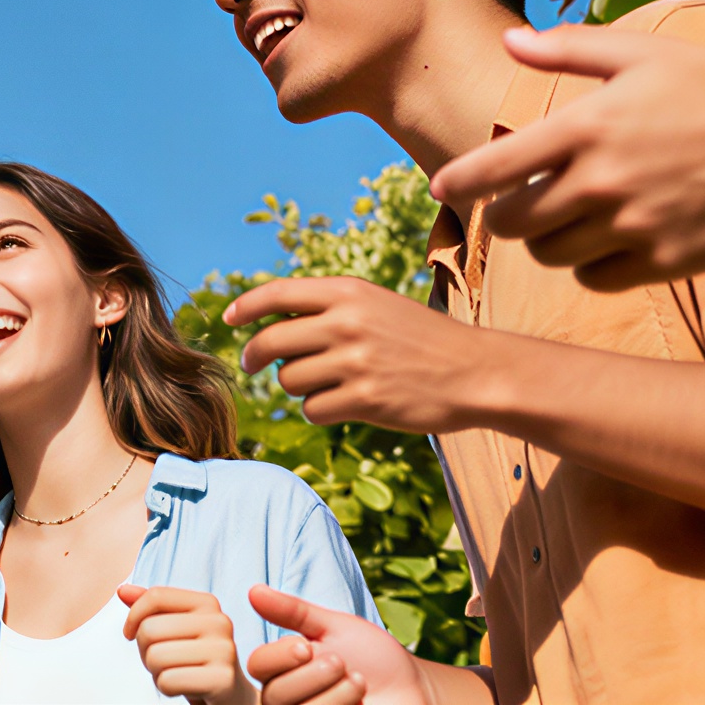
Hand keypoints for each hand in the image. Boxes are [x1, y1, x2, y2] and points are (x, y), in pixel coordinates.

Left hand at [120, 584, 252, 704]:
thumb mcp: (174, 628)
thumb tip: (122, 591)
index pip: (156, 596)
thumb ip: (151, 607)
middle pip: (150, 629)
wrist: (230, 695)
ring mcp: (224, 651)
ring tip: (175, 673)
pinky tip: (183, 688)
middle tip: (162, 661)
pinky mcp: (222, 680)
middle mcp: (219, 622)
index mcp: (207, 603)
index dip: (133, 617)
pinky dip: (166, 688)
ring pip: (155, 657)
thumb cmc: (195, 659)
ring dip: (156, 672)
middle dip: (145, 651)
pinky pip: (168, 681)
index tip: (131, 634)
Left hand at [223, 277, 486, 433]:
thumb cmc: (421, 338)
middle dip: (254, 357)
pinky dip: (318, 411)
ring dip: (297, 386)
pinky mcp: (366, 399)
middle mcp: (347, 323)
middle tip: (252, 365)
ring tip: (325, 383)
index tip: (228, 319)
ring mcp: (355, 362)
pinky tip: (341, 404)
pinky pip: (312, 410)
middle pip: (270, 343)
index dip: (245, 307)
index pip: (276, 293)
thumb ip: (328, 309)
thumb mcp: (376, 305)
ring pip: (288, 380)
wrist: (477, 371)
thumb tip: (268, 322)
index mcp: (347, 293)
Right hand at [243, 586, 435, 704]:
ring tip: (359, 682)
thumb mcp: (334, 626)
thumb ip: (293, 612)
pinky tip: (362, 703)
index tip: (306, 646)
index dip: (277, 656)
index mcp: (286, 667)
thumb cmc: (372, 655)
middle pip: (273, 695)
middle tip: (340, 663)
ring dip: (330, 697)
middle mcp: (291, 697)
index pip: (258, 666)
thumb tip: (253, 590)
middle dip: (309, 677)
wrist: (413, 687)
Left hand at [429, 25, 704, 290]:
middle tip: (519, 205)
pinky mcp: (669, 258)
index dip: (457, 184)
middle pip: (513, 224)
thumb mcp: (640, 54)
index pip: (492, 169)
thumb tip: (510, 40)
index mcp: (586, 126)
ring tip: (563, 222)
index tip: (442, 190)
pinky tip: (602, 245)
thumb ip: (568, 48)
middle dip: (505, 216)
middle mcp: (603, 180)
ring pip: (551, 255)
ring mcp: (636, 224)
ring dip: (546, 242)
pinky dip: (588, 268)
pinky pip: (596, 281)